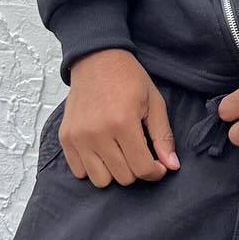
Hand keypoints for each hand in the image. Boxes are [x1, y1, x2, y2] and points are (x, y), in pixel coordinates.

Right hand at [62, 50, 179, 186]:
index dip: (155, 171)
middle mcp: (98, 133)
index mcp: (123, 123)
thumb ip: (163, 136)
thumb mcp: (154, 102)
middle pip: (123, 178)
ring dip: (114, 172)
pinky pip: (80, 172)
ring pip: (100, 180)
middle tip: (138, 153)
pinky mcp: (66, 138)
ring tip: (119, 153)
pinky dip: (92, 167)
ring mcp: (79, 137)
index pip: (142, 168)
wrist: (96, 59)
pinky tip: (102, 151)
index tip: (158, 165)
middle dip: (136, 169)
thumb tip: (172, 166)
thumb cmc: (127, 78)